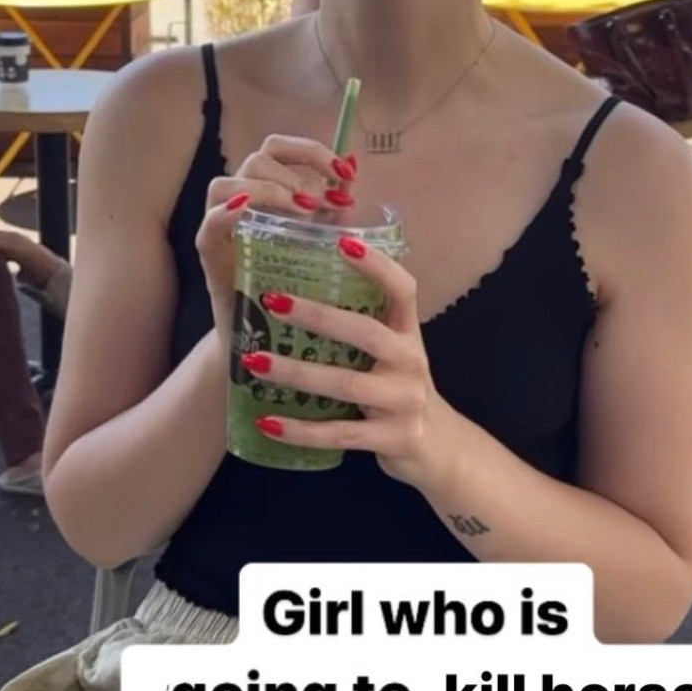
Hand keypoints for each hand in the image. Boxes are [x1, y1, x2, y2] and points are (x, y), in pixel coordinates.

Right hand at [195, 136, 358, 354]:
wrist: (268, 333)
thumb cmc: (296, 280)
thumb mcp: (321, 237)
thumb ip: (335, 204)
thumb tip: (353, 165)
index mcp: (267, 188)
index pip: (280, 148)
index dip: (311, 151)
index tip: (344, 171)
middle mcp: (240, 198)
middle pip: (257, 159)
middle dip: (294, 175)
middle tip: (320, 204)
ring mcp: (221, 224)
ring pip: (226, 183)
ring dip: (267, 191)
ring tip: (300, 213)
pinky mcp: (210, 252)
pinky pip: (209, 223)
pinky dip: (225, 212)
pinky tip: (245, 210)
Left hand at [241, 235, 461, 492]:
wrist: (438, 448)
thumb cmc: (399, 389)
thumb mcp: (392, 353)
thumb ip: (361, 325)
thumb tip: (305, 283)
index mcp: (409, 333)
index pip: (403, 290)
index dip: (377, 266)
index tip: (342, 242)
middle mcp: (411, 362)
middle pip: (366, 333)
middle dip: (318, 316)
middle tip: (273, 301)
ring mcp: (403, 402)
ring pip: (346, 384)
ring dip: (296, 373)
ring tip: (253, 362)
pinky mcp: (391, 438)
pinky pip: (339, 434)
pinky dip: (301, 430)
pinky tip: (267, 422)